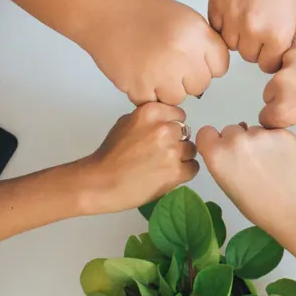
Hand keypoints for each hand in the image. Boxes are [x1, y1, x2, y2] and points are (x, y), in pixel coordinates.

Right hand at [75, 103, 198, 213]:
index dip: (172, 125)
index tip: (163, 135)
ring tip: (164, 165)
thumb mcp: (125, 123)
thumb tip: (165, 121)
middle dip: (176, 141)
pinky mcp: (177, 172)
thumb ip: (148, 119)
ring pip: (191, 150)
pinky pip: (193, 168)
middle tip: (161, 153)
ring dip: (182, 157)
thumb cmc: (110, 154)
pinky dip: (184, 172)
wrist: (102, 183)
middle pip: (186, 132)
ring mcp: (172, 151)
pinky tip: (169, 175)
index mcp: (151, 113)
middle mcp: (164, 129)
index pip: (178, 114)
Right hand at [87, 0, 229, 104]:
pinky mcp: (139, 88)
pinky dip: (147, 93)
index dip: (207, 65)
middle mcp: (182, 55)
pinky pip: (154, 103)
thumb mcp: (185, 18)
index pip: (220, 66)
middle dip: (188, 78)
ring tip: (152, 68)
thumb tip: (211, 69)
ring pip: (178, 98)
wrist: (106, 10)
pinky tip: (140, 73)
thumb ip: (202, 43)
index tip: (195, 60)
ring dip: (167, 89)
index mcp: (197, 34)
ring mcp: (160, 74)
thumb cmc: (143, 11)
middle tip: (169, 64)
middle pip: (201, 85)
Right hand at [196, 124, 295, 235]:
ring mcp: (261, 133)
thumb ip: (222, 161)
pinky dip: (276, 142)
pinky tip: (283, 159)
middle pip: (231, 129)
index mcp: (217, 154)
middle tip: (251, 162)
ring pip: (253, 130)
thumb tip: (229, 147)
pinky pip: (273, 131)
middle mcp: (236, 139)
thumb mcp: (227, 186)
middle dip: (238, 142)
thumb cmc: (258, 207)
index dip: (214, 141)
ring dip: (258, 141)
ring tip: (271, 163)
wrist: (294, 211)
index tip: (224, 151)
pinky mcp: (283, 132)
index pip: (206, 132)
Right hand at [208, 0, 295, 73]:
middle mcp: (252, 29)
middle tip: (260, 24)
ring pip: (229, 43)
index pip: (268, 64)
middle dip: (254, 45)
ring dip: (237, 34)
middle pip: (247, 56)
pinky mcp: (215, 2)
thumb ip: (288, 37)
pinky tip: (236, 6)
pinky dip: (224, 21)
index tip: (270, 46)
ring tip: (248, 13)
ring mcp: (230, 16)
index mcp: (277, 34)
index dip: (270, 55)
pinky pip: (215, 26)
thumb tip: (278, 53)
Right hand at [260, 34, 295, 130]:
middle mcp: (281, 84)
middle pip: (268, 93)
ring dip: (290, 75)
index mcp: (285, 109)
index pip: (265, 117)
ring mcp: (288, 61)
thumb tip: (288, 113)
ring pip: (278, 72)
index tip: (286, 113)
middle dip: (282, 95)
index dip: (277, 117)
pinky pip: (289, 55)